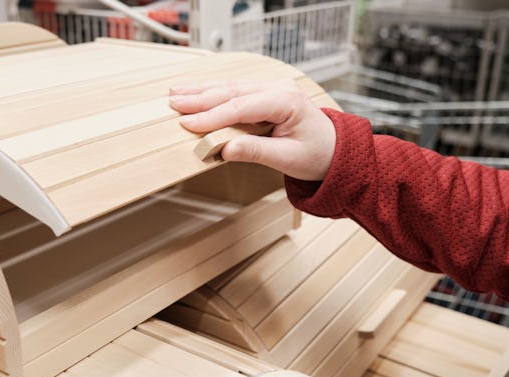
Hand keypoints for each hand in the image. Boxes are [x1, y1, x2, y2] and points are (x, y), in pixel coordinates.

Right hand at [169, 79, 335, 180]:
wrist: (334, 151)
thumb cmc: (317, 154)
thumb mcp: (287, 158)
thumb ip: (256, 151)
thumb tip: (225, 149)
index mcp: (287, 101)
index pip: (242, 106)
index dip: (213, 116)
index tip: (190, 123)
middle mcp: (278, 89)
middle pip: (232, 91)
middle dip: (201, 98)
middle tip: (174, 104)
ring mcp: (271, 89)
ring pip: (230, 87)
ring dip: (202, 91)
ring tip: (176, 94)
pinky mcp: (265, 95)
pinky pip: (235, 91)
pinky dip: (213, 93)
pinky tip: (195, 92)